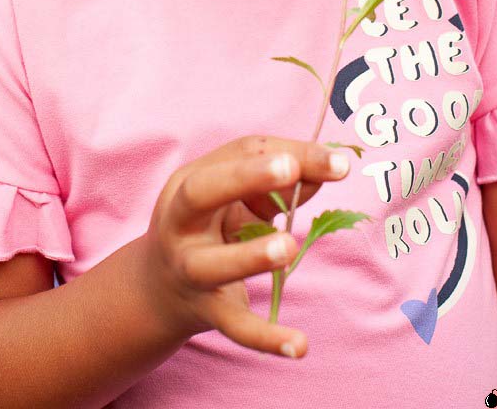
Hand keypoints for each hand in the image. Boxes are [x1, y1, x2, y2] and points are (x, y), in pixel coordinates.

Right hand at [140, 135, 349, 358]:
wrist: (160, 289)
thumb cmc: (212, 224)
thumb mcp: (238, 197)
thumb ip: (282, 181)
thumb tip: (331, 169)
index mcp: (189, 181)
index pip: (237, 154)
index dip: (287, 152)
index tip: (335, 161)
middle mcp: (180, 222)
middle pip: (200, 193)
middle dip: (244, 177)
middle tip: (289, 169)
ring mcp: (189, 269)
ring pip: (212, 264)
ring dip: (250, 255)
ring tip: (288, 247)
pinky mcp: (207, 311)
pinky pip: (235, 326)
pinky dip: (266, 337)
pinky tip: (300, 345)